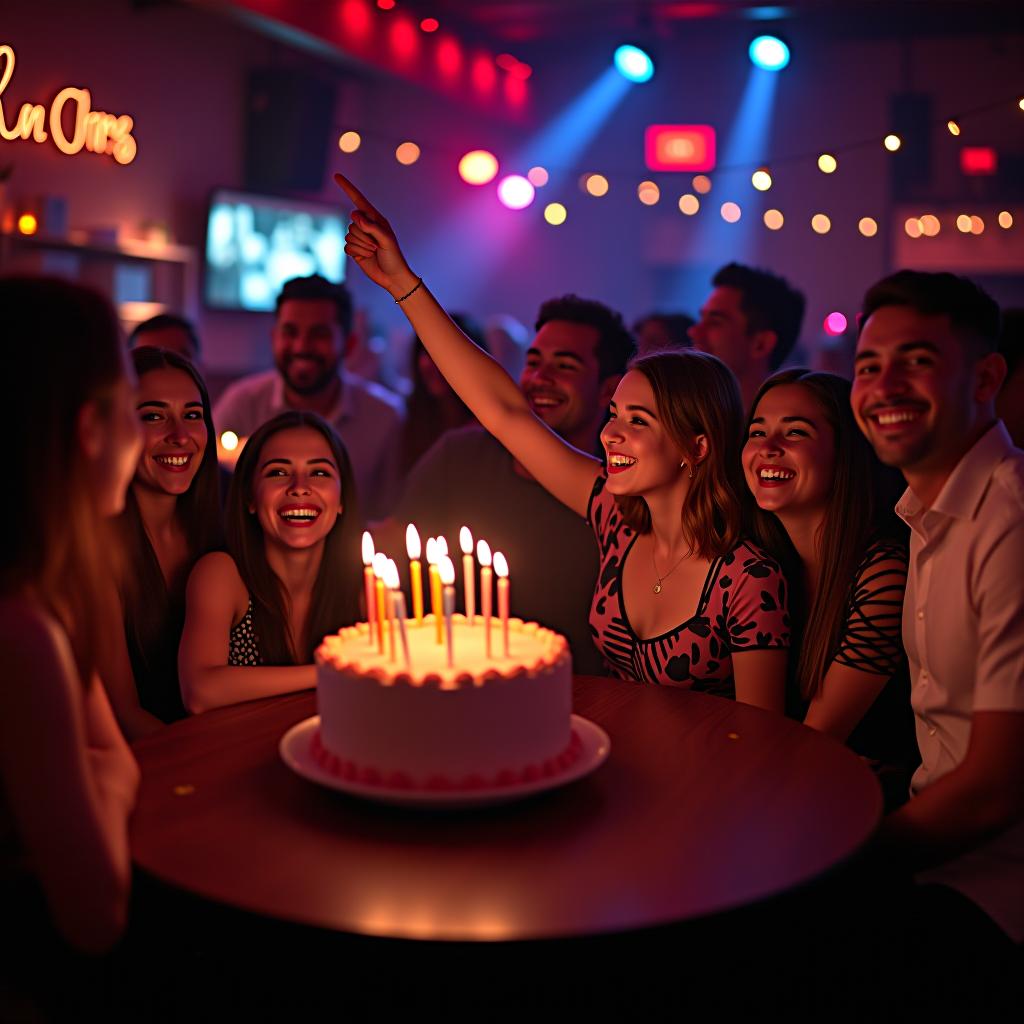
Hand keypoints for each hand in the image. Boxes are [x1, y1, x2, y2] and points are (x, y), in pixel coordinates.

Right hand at [334, 173, 418, 297]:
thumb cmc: (394, 258)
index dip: (347, 188)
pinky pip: (347, 246)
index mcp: (375, 219)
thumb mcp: (386, 240)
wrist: (392, 277)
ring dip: (362, 246)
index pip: (358, 200)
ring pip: (349, 235)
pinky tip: (366, 257)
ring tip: (374, 252)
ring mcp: (359, 238)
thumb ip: (372, 227)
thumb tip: (354, 215)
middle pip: (352, 224)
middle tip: (377, 246)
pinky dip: (356, 252)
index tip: (336, 176)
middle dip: (364, 237)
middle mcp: (366, 226)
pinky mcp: (354, 249)